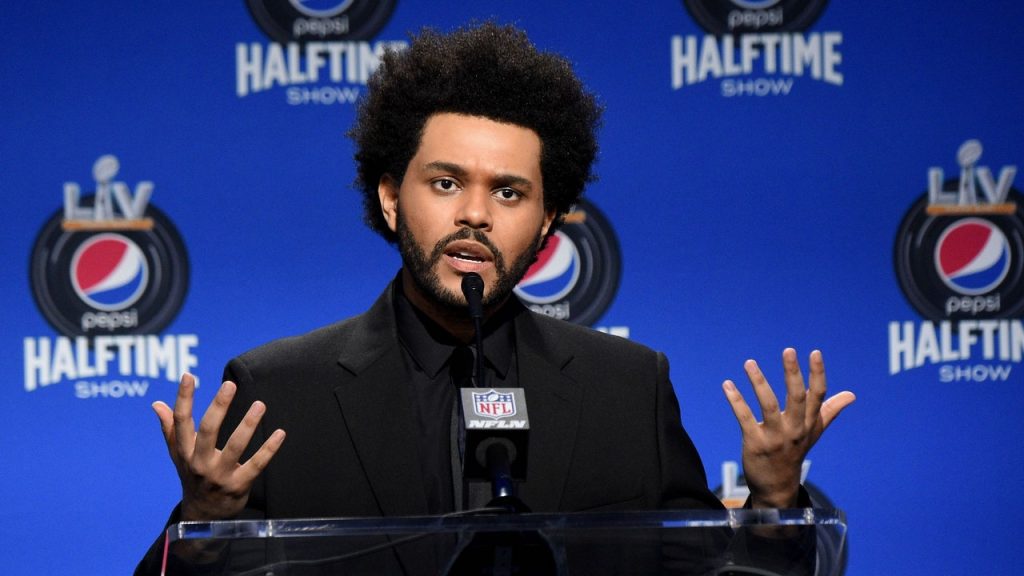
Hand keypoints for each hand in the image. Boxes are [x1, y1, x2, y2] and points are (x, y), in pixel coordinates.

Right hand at [152, 373, 285, 520]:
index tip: (188, 375)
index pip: (181, 422)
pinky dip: (269, 449)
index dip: (183, 399)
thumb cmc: (192, 476)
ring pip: (235, 447)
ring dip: (248, 425)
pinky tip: (280, 433)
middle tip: (229, 384)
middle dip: (218, 407)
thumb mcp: (179, 455)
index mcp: (185, 452)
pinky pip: (256, 465)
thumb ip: (170, 429)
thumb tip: (156, 404)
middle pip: (208, 431)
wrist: (202, 516)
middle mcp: (200, 463)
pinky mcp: (239, 485)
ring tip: (260, 404)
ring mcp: (220, 475)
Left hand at [722, 348, 854, 508]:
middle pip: (796, 397)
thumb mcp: (814, 432)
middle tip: (788, 350)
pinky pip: (744, 418)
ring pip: (768, 405)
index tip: (815, 352)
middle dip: (793, 373)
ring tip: (749, 362)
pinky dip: (736, 401)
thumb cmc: (795, 452)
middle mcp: (795, 429)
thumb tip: (851, 395)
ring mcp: (775, 437)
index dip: (817, 374)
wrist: (777, 487)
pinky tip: (727, 385)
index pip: (817, 396)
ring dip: (758, 382)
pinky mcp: (755, 443)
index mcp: (809, 424)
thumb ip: (829, 411)